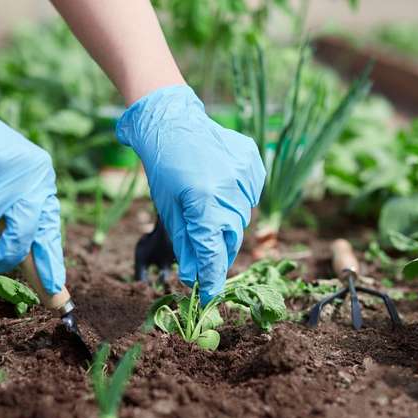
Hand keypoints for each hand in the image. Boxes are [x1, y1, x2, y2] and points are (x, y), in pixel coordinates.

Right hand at [0, 61, 64, 293]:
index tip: (56, 291)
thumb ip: (22, 218)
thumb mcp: (9, 186)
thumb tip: (32, 265)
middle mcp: (34, 171)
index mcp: (43, 178)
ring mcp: (8, 167)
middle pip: (26, 229)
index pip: (50, 228)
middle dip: (8, 252)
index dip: (51, 262)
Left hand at [116, 85, 264, 303]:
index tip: (209, 294)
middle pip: (232, 237)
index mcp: (203, 201)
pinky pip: (250, 195)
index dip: (212, 277)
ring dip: (228, 223)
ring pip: (243, 217)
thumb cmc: (164, 168)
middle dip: (219, 251)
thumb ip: (186, 244)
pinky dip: (238, 200)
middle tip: (207, 256)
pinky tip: (221, 188)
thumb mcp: (169, 210)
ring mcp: (244, 174)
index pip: (213, 252)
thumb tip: (195, 276)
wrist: (172, 122)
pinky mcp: (253, 163)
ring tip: (209, 208)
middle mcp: (229, 188)